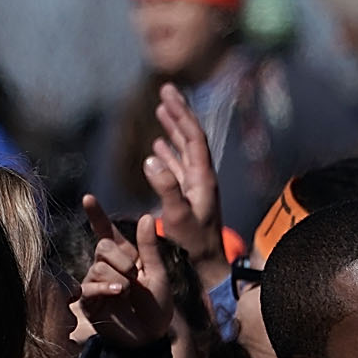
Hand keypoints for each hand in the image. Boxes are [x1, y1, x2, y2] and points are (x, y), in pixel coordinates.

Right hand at [79, 200, 173, 350]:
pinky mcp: (89, 302)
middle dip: (120, 257)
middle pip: (102, 247)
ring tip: (128, 291)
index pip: (106, 232)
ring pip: (97, 266)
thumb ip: (149, 247)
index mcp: (125, 257)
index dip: (96, 215)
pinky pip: (89, 287)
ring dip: (116, 276)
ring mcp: (97, 284)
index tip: (88, 198)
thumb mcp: (158, 274)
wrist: (151, 338)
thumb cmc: (158, 306)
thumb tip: (146, 216)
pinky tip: (117, 292)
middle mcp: (107, 267)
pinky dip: (104, 287)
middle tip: (134, 273)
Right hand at [146, 85, 228, 290]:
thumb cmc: (193, 245)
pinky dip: (167, 152)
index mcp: (203, 177)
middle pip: (191, 137)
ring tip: (162, 111)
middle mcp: (201, 177)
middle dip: (178, 113)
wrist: (207, 267)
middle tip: (166, 90)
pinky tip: (158, 147)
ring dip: (173, 129)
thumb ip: (166, 187)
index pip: (193, 137)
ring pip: (184, 150)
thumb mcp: (178, 217)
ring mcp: (195, 187)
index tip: (167, 94)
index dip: (181, 114)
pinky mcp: (188, 197)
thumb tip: (150, 158)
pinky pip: (178, 166)